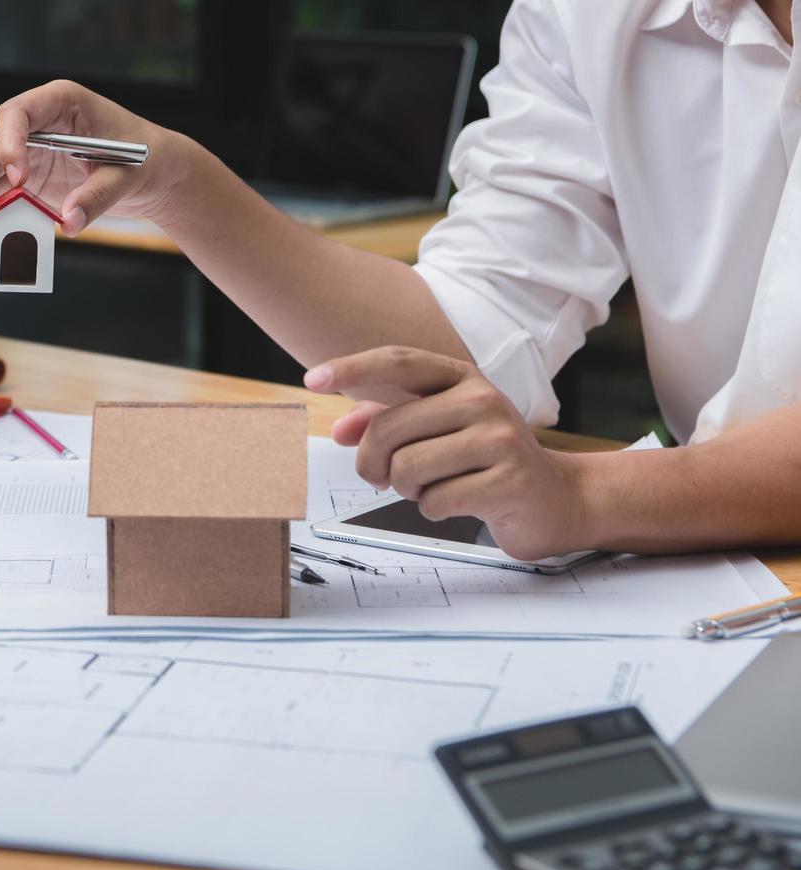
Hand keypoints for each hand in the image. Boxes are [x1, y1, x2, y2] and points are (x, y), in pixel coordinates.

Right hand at [0, 80, 193, 236]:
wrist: (152, 173)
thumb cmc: (143, 159)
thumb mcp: (126, 176)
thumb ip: (96, 197)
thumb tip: (67, 223)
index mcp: (59, 103)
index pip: (17, 113)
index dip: (9, 144)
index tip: (20, 178)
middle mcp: (37, 124)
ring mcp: (29, 152)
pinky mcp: (29, 178)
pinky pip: (1, 192)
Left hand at [305, 346, 588, 560]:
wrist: (556, 497)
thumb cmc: (487, 460)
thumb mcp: (437, 430)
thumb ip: (387, 421)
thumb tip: (340, 429)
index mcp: (461, 378)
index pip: (398, 360)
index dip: (351, 368)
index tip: (312, 380)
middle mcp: (482, 400)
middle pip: (388, 429)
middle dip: (372, 463)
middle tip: (382, 478)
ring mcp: (500, 438)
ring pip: (407, 469)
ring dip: (407, 489)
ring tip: (433, 487)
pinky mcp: (509, 480)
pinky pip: (435, 501)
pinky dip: (434, 509)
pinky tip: (460, 501)